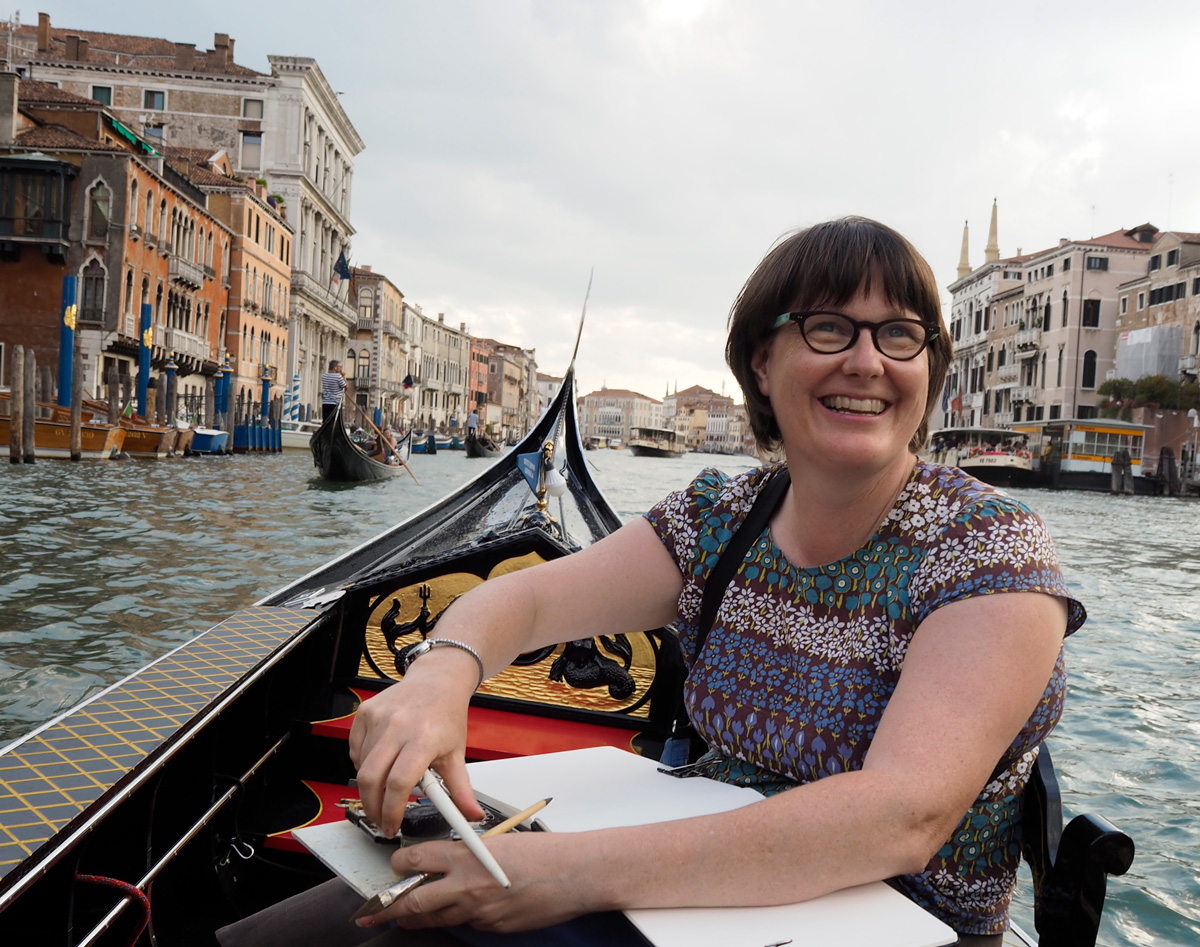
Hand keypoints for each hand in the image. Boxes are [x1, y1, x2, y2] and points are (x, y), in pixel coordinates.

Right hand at [349, 658, 482, 835]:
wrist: (437, 680)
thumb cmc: (446, 715)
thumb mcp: (457, 753)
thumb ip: (461, 790)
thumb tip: (472, 815)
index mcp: (424, 738)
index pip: (399, 783)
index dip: (391, 810)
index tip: (392, 825)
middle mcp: (398, 726)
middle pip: (370, 779)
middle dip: (372, 807)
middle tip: (381, 819)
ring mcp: (379, 717)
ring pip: (361, 766)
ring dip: (370, 785)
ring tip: (386, 786)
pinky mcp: (365, 712)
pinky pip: (355, 750)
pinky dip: (363, 764)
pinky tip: (380, 762)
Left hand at [357, 832, 597, 932]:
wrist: (573, 874)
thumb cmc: (542, 853)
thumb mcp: (495, 843)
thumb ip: (467, 855)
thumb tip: (445, 866)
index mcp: (464, 855)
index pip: (413, 860)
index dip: (398, 864)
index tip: (394, 867)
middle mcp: (465, 886)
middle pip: (412, 901)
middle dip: (388, 907)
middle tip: (372, 911)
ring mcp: (477, 911)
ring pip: (433, 919)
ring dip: (417, 917)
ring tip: (403, 916)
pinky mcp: (491, 928)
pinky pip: (465, 924)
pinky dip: (458, 918)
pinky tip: (460, 912)